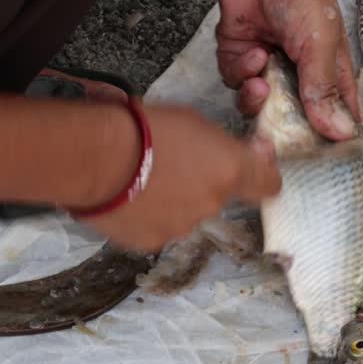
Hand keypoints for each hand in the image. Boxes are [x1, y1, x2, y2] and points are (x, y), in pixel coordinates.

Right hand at [84, 104, 280, 252]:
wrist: (94, 157)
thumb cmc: (144, 127)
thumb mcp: (193, 120)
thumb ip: (227, 144)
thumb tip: (258, 152)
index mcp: (230, 169)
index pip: (269, 185)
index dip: (262, 178)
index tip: (251, 169)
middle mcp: (214, 203)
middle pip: (220, 197)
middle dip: (203, 183)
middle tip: (172, 163)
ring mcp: (183, 227)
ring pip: (187, 214)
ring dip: (174, 201)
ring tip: (143, 180)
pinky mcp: (153, 242)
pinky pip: (158, 228)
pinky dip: (149, 216)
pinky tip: (130, 197)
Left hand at [200, 0, 359, 140]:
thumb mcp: (321, 46)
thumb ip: (324, 91)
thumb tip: (340, 133)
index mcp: (328, 73)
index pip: (334, 113)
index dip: (330, 134)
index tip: (324, 153)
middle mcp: (299, 75)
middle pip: (291, 118)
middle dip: (282, 124)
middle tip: (278, 127)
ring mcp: (268, 69)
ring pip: (259, 106)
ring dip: (257, 98)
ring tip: (261, 81)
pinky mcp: (239, 59)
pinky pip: (236, 83)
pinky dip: (242, 72)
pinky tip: (253, 53)